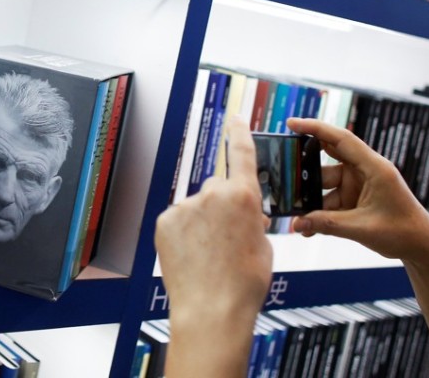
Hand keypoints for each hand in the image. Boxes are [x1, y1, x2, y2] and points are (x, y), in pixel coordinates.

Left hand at [156, 116, 271, 351]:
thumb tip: (244, 215)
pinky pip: (178, 220)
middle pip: (217, 188)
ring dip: (202, 223)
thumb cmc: (243, 283)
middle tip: (227, 239)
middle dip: (222, 206)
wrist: (212, 310)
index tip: (235, 118)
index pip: (241, 153)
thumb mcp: (263, 246)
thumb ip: (252, 220)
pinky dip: (183, 233)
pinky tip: (192, 256)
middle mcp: (212, 193)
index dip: (239, 133)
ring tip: (209, 256)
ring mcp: (185, 206)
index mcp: (243, 196)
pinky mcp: (165, 220)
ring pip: (196, 207)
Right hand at [287, 117, 428, 264]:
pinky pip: (331, 200)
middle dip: (305, 168)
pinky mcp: (355, 198)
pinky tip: (308, 227)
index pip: (341, 139)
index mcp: (374, 167)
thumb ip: (327, 224)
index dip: (315, 128)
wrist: (421, 247)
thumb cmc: (402, 231)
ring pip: (325, 185)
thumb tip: (297, 224)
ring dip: (311, 200)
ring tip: (296, 216)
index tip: (292, 123)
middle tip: (283, 173)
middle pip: (327, 160)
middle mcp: (365, 171)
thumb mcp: (362, 228)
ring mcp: (359, 184)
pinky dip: (320, 212)